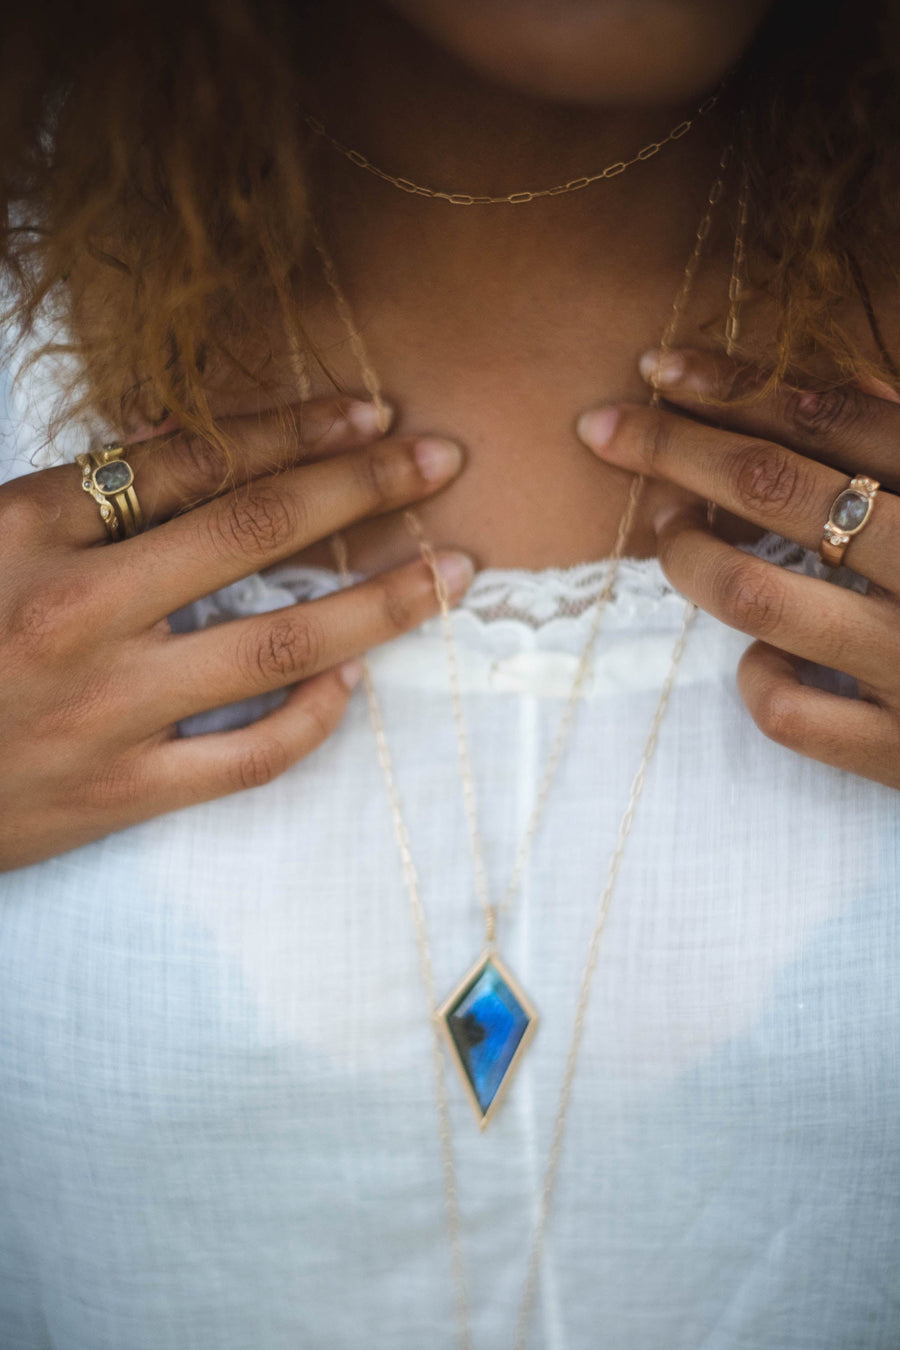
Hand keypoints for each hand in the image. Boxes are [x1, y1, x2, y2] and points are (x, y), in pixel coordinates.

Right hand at [0, 398, 471, 870]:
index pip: (191, 457)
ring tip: (452, 574)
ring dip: (379, 603)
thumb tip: (195, 450)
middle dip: (363, 486)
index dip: (293, 427)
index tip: (369, 410)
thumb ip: (72, 499)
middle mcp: (77, 611)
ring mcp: (104, 711)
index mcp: (28, 530)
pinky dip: (310, 720)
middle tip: (443, 461)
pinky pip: (245, 760)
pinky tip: (352, 685)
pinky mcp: (117, 796)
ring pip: (278, 644)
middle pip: (255, 530)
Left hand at [576, 347, 899, 788]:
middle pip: (778, 488)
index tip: (658, 367)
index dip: (736, 386)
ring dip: (689, 555)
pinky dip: (757, 674)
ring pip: (755, 593)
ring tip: (666, 532)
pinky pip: (786, 709)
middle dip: (675, 448)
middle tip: (603, 426)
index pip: (838, 418)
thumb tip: (825, 396)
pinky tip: (765, 655)